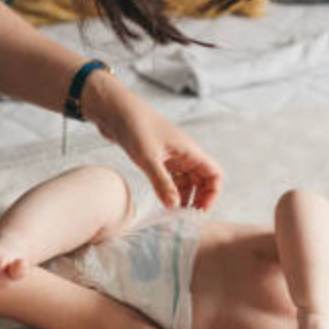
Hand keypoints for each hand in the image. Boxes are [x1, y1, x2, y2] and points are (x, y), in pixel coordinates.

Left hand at [83, 74, 221, 210]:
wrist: (114, 109)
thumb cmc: (135, 126)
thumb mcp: (148, 158)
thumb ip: (162, 183)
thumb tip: (175, 207)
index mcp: (189, 151)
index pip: (214, 174)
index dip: (212, 194)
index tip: (198, 211)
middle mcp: (184, 154)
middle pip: (202, 181)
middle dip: (197, 199)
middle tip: (184, 219)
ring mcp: (171, 156)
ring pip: (186, 181)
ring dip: (182, 197)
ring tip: (172, 216)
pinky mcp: (157, 157)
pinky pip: (171, 178)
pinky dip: (169, 191)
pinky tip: (162, 203)